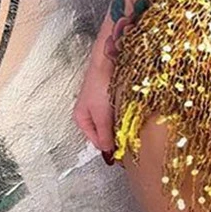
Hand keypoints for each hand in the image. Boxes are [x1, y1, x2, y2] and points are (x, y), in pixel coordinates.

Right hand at [72, 16, 121, 158]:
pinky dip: (122, 112)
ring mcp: (99, 102)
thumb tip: (108, 153)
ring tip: (129, 123)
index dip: (109, 146)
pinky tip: (129, 110)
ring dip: (120, 123)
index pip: (95, 141)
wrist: (107, 58)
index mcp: (81, 118)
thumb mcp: (101, 115)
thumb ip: (104, 135)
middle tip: (127, 136)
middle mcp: (88, 111)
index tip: (122, 151)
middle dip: (114, 134)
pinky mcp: (109, 93)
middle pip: (103, 130)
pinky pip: (116, 109)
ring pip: (111, 120)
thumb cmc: (100, 85)